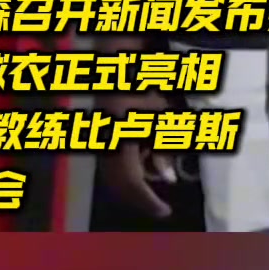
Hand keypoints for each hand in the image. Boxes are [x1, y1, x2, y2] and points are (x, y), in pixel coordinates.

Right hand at [97, 90, 175, 219]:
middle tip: (157, 205)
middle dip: (138, 196)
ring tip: (153, 182)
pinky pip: (110, 157)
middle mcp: (105, 140)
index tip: (165, 211)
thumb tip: (168, 179)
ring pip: (111, 170)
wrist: (122, 58)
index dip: (148, 201)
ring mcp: (100, 133)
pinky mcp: (100, 127)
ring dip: (131, 182)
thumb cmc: (146, 84)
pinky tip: (142, 162)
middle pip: (116, 181)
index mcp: (120, 139)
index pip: (131, 182)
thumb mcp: (163, 116)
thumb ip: (166, 149)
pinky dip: (125, 168)